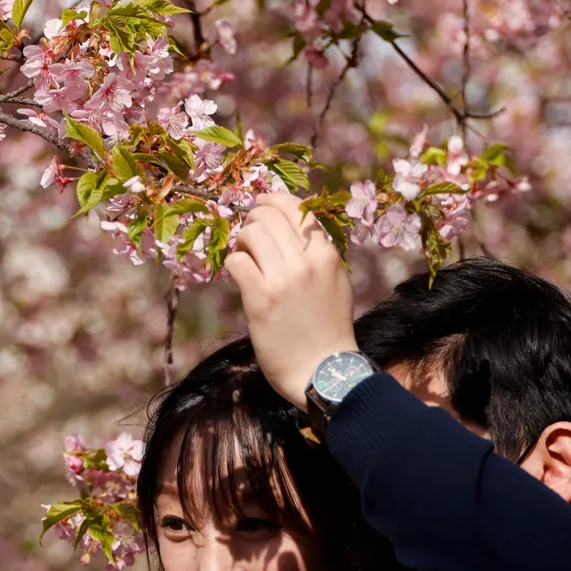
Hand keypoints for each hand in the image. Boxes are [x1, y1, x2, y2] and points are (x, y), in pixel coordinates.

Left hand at [223, 193, 358, 409]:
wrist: (323, 369)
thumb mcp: (336, 282)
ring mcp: (283, 279)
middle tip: (248, 236)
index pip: (298, 209)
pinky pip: (236, 261)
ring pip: (251, 233)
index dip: (273, 200)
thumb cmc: (328, 328)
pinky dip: (233, 263)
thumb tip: (295, 229)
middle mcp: (306, 261)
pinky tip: (240, 276)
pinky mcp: (260, 299)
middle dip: (252, 219)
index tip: (260, 203)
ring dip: (241, 241)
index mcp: (326, 254)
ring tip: (245, 257)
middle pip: (269, 216)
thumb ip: (318, 255)